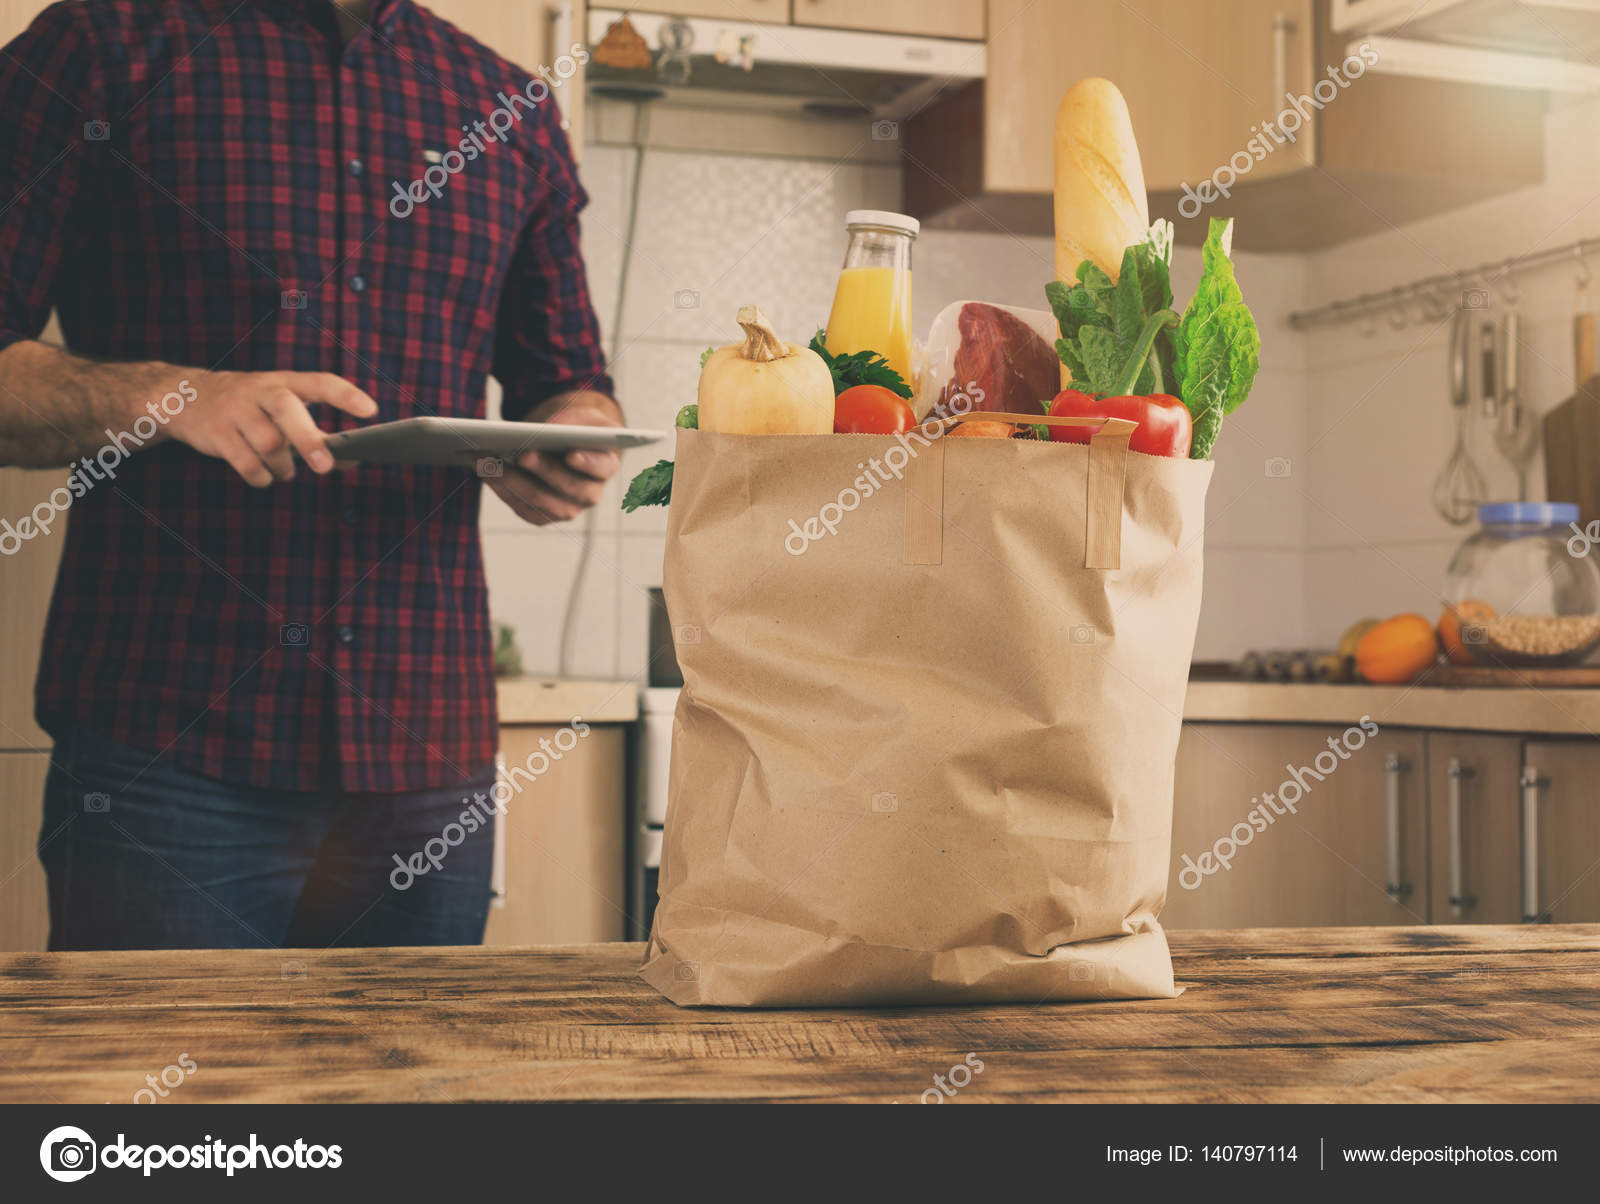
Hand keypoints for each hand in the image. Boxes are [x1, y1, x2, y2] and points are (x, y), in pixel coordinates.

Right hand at [165, 370, 378, 486]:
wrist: (185, 397)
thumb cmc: (252, 408)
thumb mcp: (284, 410)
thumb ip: (319, 433)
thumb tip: (353, 460)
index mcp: (284, 382)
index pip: (320, 382)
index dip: (346, 395)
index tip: (371, 411)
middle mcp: (260, 391)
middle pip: (287, 409)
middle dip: (308, 439)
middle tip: (326, 466)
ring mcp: (235, 410)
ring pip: (268, 444)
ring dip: (284, 466)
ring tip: (285, 470)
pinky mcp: (216, 433)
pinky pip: (246, 463)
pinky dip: (262, 477)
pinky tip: (264, 475)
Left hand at [487, 390, 623, 525]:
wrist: (563, 442)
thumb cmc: (573, 427)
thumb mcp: (578, 414)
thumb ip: (572, 420)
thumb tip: (548, 430)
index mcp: (606, 464)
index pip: (602, 467)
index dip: (588, 464)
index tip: (571, 454)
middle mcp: (590, 493)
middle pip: (569, 488)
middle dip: (543, 470)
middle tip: (521, 454)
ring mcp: (567, 508)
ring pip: (541, 502)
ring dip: (512, 481)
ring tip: (488, 461)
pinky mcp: (544, 515)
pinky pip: (524, 509)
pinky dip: (503, 490)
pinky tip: (486, 473)